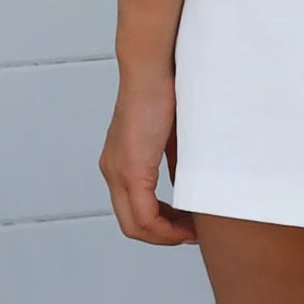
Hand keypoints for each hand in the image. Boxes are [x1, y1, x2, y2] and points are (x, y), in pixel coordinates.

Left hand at [100, 72, 197, 245]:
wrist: (152, 68)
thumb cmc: (164, 90)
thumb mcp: (170, 135)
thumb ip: (171, 160)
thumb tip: (183, 183)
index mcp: (119, 162)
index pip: (133, 209)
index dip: (159, 224)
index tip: (184, 224)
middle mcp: (112, 171)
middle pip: (132, 225)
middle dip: (163, 235)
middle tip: (190, 234)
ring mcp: (118, 172)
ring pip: (135, 225)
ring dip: (165, 234)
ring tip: (191, 232)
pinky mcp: (130, 169)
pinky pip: (143, 216)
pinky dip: (165, 227)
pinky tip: (186, 224)